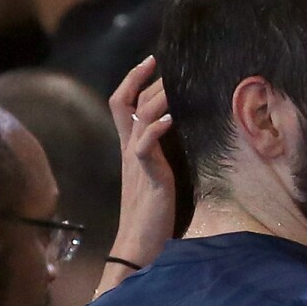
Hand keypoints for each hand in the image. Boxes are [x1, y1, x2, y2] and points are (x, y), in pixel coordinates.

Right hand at [95, 56, 176, 297]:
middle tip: (161, 63)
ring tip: (170, 83)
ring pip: (136, 118)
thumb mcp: (160, 175)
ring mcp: (137, 163)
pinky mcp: (149, 178)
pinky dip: (156, 129)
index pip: (123, 104)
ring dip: (154, 97)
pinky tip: (170, 119)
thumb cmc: (154, 214)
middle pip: (125, 103)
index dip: (133, 79)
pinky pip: (145, 148)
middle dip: (143, 80)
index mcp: (132, 149)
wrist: (140, 246)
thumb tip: (183, 132)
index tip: (151, 59)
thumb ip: (165, 154)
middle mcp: (130, 150)